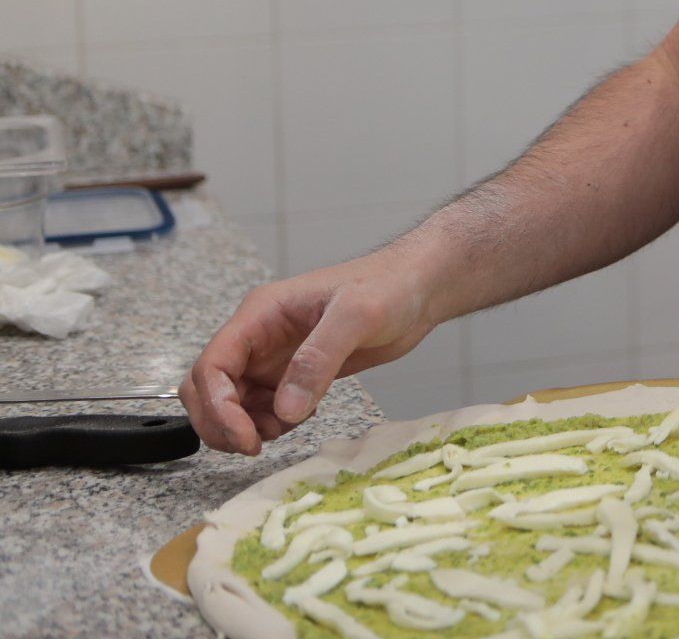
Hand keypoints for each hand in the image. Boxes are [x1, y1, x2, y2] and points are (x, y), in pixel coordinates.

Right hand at [178, 245, 441, 453]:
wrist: (418, 289)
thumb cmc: (390, 286)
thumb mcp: (357, 315)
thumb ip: (319, 359)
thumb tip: (285, 410)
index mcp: (261, 314)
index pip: (212, 365)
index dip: (216, 406)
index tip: (243, 436)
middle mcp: (259, 336)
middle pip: (208, 388)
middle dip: (220, 423)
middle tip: (253, 445)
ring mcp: (274, 356)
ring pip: (231, 402)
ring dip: (246, 426)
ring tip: (286, 427)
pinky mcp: (293, 373)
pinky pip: (262, 407)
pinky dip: (271, 423)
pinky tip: (304, 414)